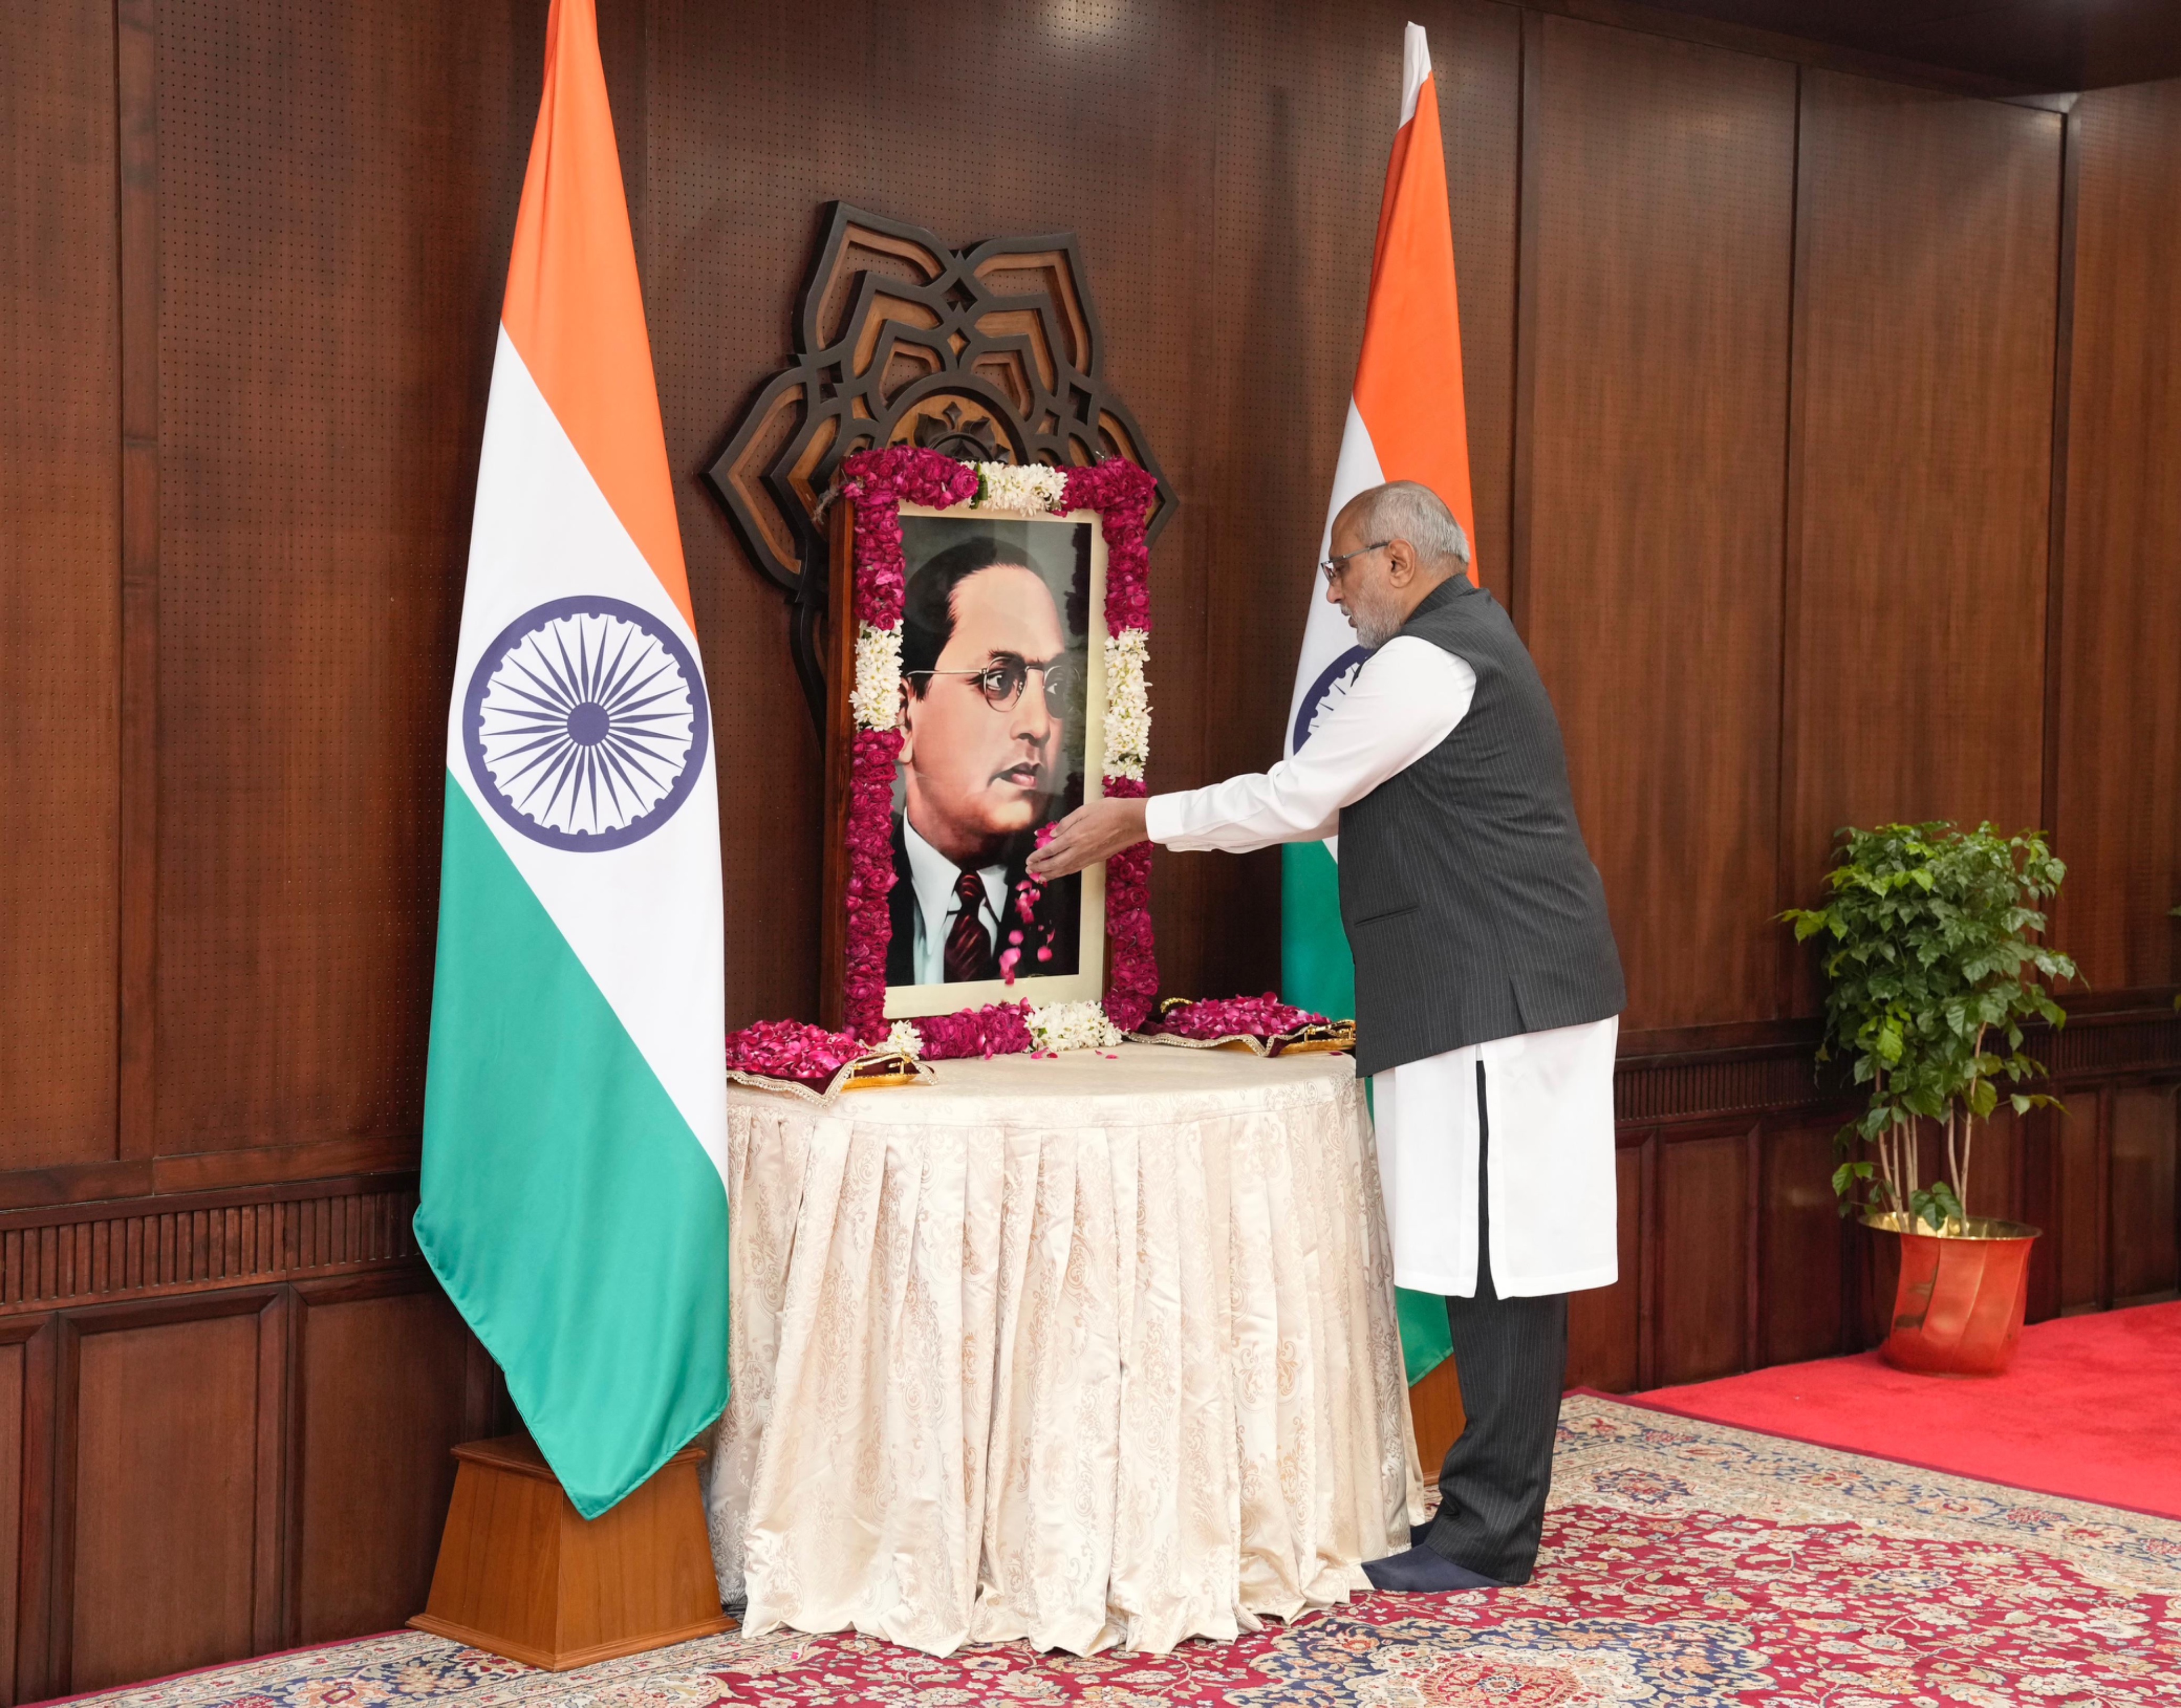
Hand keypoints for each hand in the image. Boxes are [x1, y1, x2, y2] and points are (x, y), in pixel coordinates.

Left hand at [1027, 796, 1148, 878]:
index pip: (1050, 850)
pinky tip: (1060, 873)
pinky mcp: (1096, 859)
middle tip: (1029, 871)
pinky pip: (1076, 869)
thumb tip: (1052, 834)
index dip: (1038, 856)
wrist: (1132, 821)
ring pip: (1065, 869)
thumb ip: (1066, 823)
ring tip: (1040, 877)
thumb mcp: (1084, 809)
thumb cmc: (1109, 810)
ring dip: (1051, 874)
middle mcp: (1079, 850)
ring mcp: (1088, 857)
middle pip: (1055, 864)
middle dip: (1040, 868)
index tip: (1029, 860)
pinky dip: (1065, 873)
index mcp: (1074, 836)